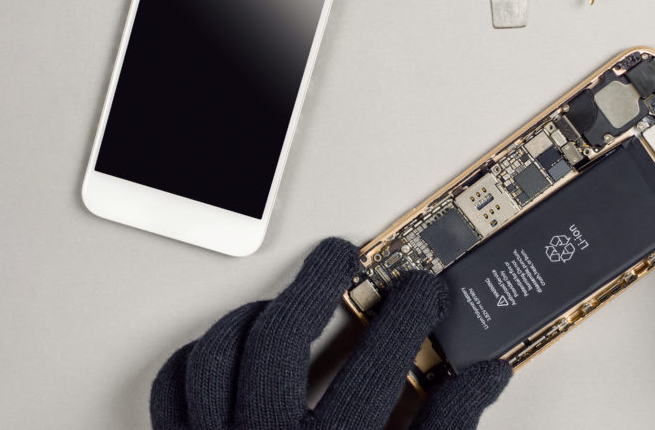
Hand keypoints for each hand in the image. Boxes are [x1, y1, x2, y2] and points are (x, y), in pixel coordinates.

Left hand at [150, 238, 510, 429]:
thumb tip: (481, 380)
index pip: (380, 367)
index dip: (410, 316)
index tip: (425, 292)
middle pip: (278, 343)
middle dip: (313, 286)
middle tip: (341, 258)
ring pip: (216, 361)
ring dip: (250, 317)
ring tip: (280, 301)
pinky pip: (173, 396)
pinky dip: (194, 361)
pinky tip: (221, 349)